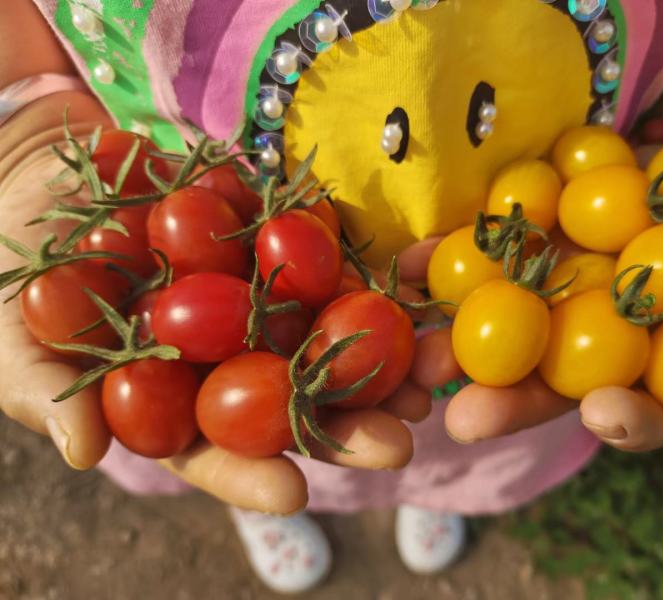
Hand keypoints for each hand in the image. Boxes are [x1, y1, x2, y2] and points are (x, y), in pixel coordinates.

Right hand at [0, 130, 452, 514]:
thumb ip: (48, 389)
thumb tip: (84, 451)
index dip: (251, 473)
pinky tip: (405, 287)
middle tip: (397, 444)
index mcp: (171, 397)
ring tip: (424, 377)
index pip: (213, 450)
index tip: (295, 491)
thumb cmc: (18, 267)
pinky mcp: (270, 240)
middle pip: (289, 399)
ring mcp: (253, 297)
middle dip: (344, 425)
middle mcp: (224, 354)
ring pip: (321, 335)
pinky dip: (359, 271)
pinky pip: (320, 258)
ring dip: (375, 357)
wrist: (45, 174)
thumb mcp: (16, 333)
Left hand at [400, 166, 662, 452]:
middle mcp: (590, 343)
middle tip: (461, 414)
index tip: (602, 414)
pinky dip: (442, 260)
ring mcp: (551, 295)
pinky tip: (407, 265)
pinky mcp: (524, 245)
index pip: (636, 411)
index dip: (623, 418)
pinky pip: (480, 255)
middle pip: (545, 382)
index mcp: (646, 371)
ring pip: (497, 326)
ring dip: (451, 339)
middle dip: (502, 399)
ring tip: (415, 350)